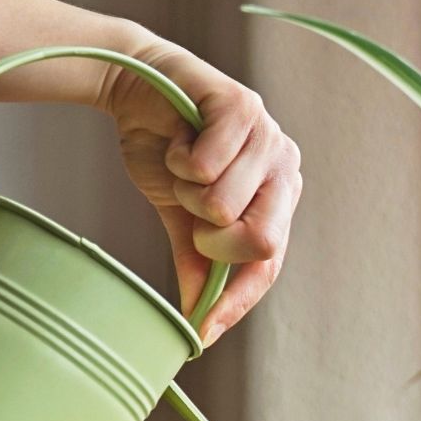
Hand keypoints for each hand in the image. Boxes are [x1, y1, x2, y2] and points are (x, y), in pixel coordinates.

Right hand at [96, 35, 300, 345]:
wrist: (135, 89)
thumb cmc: (167, 150)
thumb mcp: (181, 217)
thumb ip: (197, 263)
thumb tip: (197, 325)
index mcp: (278, 200)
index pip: (268, 265)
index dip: (237, 300)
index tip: (203, 331)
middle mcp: (285, 168)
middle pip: (261, 241)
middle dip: (213, 240)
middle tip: (192, 214)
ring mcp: (270, 136)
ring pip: (224, 205)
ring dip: (187, 192)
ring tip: (183, 164)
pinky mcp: (244, 107)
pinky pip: (208, 165)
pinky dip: (180, 159)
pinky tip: (181, 138)